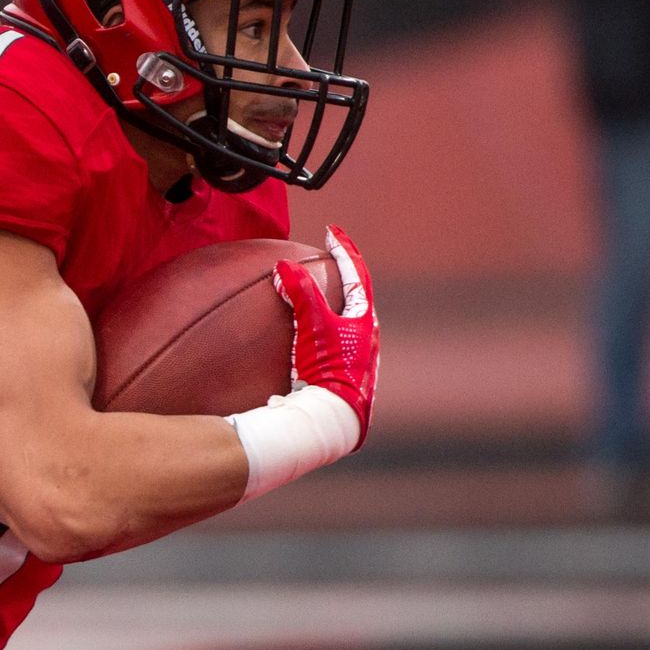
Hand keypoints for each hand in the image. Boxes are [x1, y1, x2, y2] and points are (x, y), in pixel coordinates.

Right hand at [277, 228, 378, 448]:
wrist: (334, 418)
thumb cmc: (328, 370)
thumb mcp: (313, 325)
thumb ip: (299, 292)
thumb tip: (283, 266)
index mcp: (364, 319)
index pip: (356, 273)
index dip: (343, 249)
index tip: (332, 231)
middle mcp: (367, 337)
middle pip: (358, 297)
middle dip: (345, 277)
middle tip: (332, 260)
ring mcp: (359, 358)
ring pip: (350, 322)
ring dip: (336, 305)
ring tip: (322, 297)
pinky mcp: (347, 377)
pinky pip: (339, 343)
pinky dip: (327, 330)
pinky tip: (316, 340)